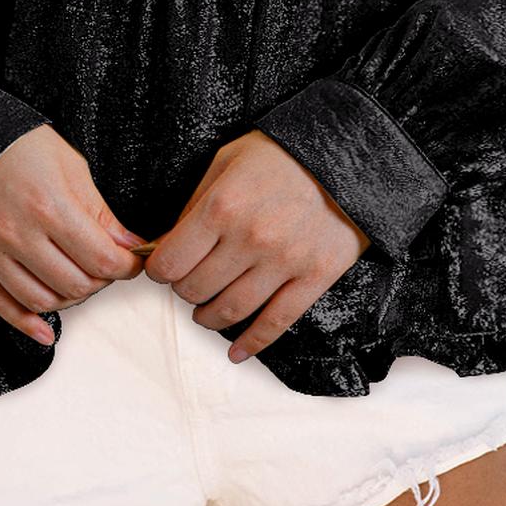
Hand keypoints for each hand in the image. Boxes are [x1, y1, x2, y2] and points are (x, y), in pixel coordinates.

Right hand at [0, 125, 154, 345]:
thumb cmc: (15, 144)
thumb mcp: (68, 165)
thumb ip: (99, 210)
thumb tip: (128, 245)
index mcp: (49, 206)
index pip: (101, 259)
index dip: (127, 267)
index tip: (133, 262)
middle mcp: (18, 234)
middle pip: (74, 284)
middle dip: (101, 282)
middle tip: (106, 269)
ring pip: (41, 300)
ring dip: (70, 300)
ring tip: (79, 283)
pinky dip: (26, 324)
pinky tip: (45, 331)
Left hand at [141, 130, 371, 362]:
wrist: (347, 155)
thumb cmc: (282, 153)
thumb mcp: (228, 160)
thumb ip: (196, 202)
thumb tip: (168, 242)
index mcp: (222, 206)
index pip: (171, 262)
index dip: (159, 270)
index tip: (162, 269)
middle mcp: (250, 238)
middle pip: (196, 289)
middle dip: (183, 292)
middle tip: (187, 283)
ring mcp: (284, 261)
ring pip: (231, 311)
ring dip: (208, 318)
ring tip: (205, 313)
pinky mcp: (315, 277)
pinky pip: (277, 322)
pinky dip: (252, 343)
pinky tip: (236, 352)